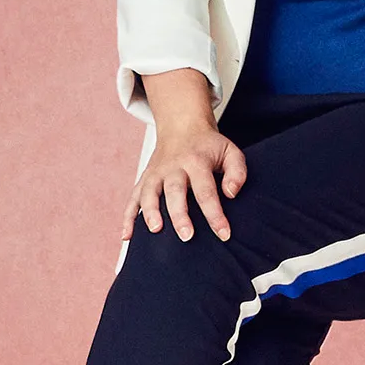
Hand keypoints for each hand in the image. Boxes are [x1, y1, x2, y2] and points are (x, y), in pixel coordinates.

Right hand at [131, 69, 244, 242]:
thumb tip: (230, 194)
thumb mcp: (230, 152)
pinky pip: (133, 198)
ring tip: (155, 231)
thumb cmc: (209, 146)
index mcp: (196, 162)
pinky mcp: (145, 179)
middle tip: (187, 236)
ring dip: (150, 212)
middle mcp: (173, 167)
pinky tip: (127, 237)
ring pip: (149, 193)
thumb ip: (237, 172)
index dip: (215, 214)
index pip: (206, 191)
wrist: (182, 127)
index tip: (224, 234)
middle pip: (174, 191)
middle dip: (179, 214)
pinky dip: (128, 217)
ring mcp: (156, 173)